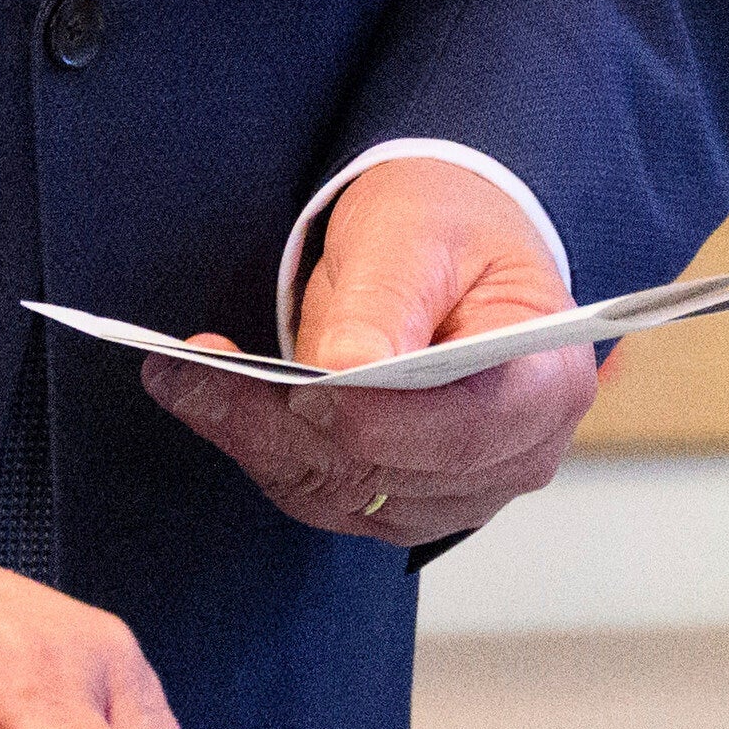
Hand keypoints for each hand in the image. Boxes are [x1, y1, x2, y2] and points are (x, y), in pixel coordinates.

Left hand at [139, 152, 607, 552]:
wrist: (444, 247)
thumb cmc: (447, 227)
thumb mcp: (417, 233)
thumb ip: (386, 304)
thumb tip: (344, 373)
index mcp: (547, 384)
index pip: (468, 429)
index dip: (386, 421)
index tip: (309, 390)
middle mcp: (514, 457)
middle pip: (394, 473)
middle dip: (290, 426)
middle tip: (199, 373)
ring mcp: (456, 492)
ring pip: (342, 493)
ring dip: (255, 438)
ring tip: (180, 376)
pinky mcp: (396, 501)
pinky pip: (316, 492)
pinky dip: (255, 446)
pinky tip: (202, 396)